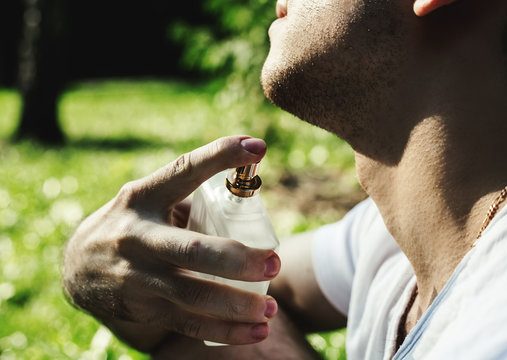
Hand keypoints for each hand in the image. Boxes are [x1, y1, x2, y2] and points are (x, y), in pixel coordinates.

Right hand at [63, 136, 280, 348]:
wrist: (77, 267)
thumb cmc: (132, 224)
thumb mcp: (149, 199)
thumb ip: (190, 195)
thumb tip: (250, 185)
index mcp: (143, 197)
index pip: (183, 170)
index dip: (219, 157)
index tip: (257, 148)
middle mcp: (137, 236)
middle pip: (191, 250)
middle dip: (235, 260)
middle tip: (273, 262)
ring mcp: (137, 276)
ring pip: (192, 296)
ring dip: (236, 305)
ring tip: (270, 309)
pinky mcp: (141, 307)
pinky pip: (187, 323)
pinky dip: (224, 332)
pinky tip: (255, 332)